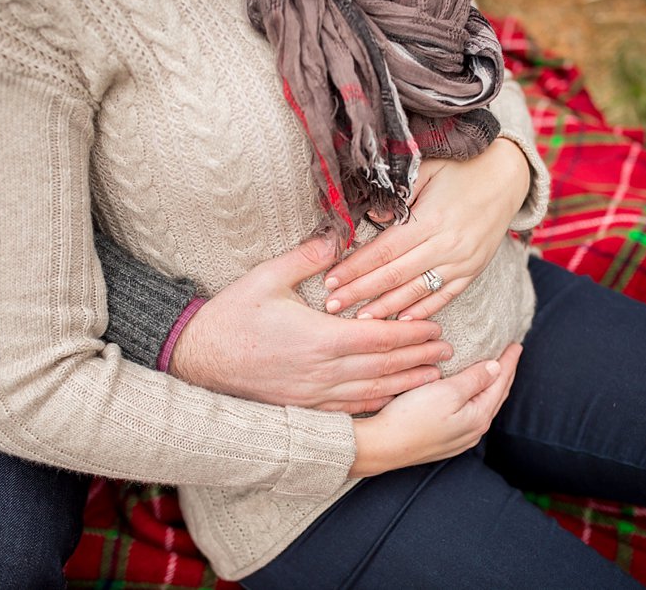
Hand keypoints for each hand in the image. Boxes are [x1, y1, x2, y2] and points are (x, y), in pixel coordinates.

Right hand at [168, 236, 452, 413]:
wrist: (197, 359)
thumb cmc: (231, 316)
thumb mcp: (266, 278)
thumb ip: (306, 257)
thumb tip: (336, 236)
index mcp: (319, 337)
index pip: (379, 336)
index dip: (411, 334)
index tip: (435, 328)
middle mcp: (323, 370)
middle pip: (384, 365)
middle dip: (419, 358)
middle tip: (448, 352)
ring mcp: (314, 393)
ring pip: (372, 390)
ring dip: (405, 383)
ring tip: (433, 377)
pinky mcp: (303, 406)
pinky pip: (348, 409)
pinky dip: (375, 403)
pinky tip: (390, 398)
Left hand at [324, 139, 529, 320]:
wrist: (507, 177)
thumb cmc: (461, 169)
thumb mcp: (427, 170)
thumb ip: (398, 196)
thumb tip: (371, 220)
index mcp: (431, 219)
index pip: (384, 250)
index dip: (355, 268)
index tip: (331, 280)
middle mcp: (447, 245)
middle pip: (394, 275)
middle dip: (360, 292)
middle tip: (332, 306)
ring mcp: (462, 262)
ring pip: (417, 291)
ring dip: (385, 308)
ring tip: (358, 320)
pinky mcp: (473, 271)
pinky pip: (444, 297)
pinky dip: (422, 311)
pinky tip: (399, 322)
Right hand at [349, 344, 521, 477]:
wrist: (384, 446)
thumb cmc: (412, 417)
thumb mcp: (447, 392)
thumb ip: (474, 379)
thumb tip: (496, 367)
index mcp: (478, 416)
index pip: (499, 382)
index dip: (508, 362)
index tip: (516, 345)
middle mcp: (474, 430)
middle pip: (496, 396)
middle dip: (505, 374)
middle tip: (511, 355)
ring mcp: (460, 437)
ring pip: (484, 406)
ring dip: (492, 387)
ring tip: (495, 372)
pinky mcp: (445, 440)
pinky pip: (471, 414)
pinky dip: (477, 398)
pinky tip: (471, 395)